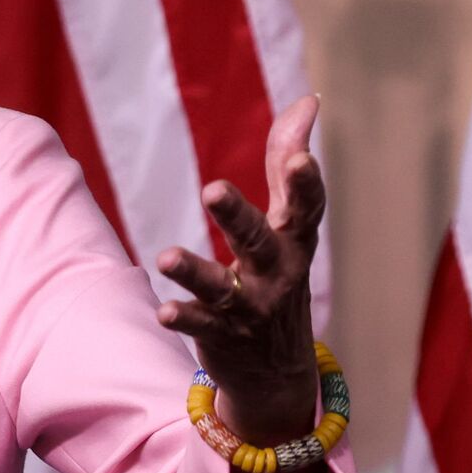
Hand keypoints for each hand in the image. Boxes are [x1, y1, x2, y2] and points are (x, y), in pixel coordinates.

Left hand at [154, 96, 323, 445]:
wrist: (278, 371)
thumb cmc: (279, 275)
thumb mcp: (289, 225)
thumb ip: (287, 163)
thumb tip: (308, 101)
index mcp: (294, 241)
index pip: (305, 208)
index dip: (304, 184)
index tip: (300, 160)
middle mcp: (277, 273)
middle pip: (257, 241)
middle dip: (236, 216)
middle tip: (212, 188)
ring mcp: (250, 308)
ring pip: (221, 288)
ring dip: (194, 272)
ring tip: (167, 257)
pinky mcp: (222, 336)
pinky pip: (201, 325)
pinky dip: (183, 318)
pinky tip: (163, 311)